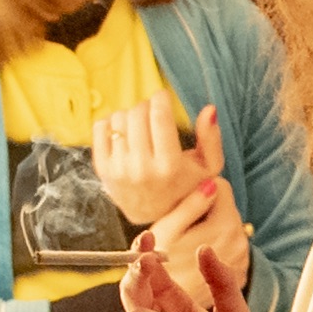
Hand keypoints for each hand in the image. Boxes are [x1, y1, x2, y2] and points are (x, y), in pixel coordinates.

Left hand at [93, 97, 226, 234]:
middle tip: (153, 112)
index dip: (161, 98)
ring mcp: (119, 169)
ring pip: (119, 118)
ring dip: (131, 114)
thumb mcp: (208, 167)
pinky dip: (111, 122)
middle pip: (138, 114)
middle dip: (147, 105)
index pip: (160, 117)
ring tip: (140, 125)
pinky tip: (125, 132)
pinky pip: (100, 127)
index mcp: (169, 166)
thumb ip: (211, 139)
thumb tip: (210, 109)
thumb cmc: (186, 185)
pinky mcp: (102, 168)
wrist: (156, 215)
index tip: (163, 96)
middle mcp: (142, 169)